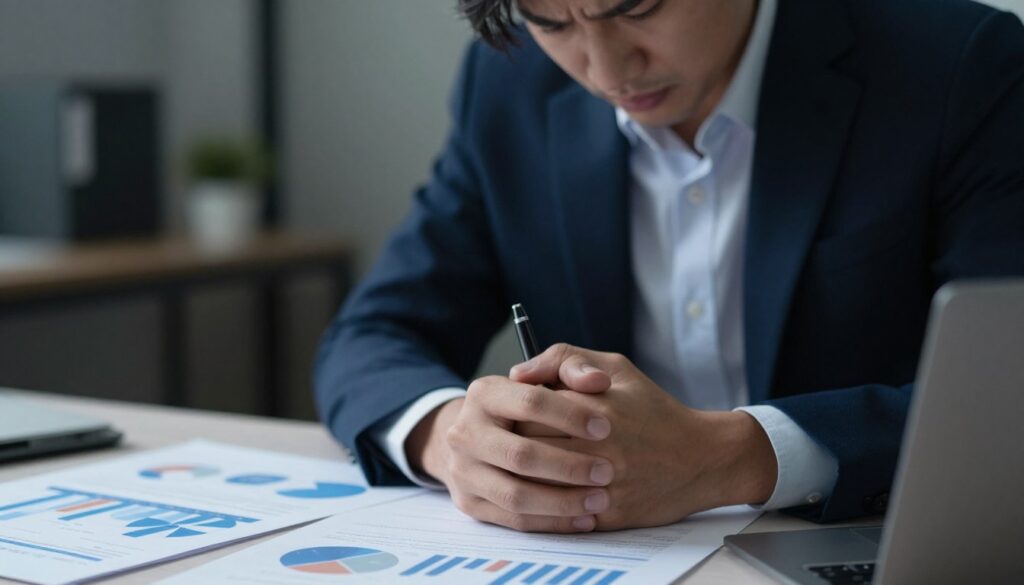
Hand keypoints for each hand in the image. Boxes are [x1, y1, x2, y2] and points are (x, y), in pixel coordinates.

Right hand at [405, 371, 618, 532]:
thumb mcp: (549, 374)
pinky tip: (583, 518)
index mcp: (484, 393)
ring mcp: (463, 470)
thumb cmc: (530, 403)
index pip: (530, 401)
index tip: (606, 427)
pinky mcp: (469, 503)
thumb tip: (597, 381)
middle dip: (569, 466)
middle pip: (521, 455)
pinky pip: (514, 520)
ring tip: (600, 500)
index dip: (571, 415)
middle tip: (607, 471)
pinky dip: (551, 522)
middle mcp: (465, 431)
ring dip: (562, 501)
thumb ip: (572, 365)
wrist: (481, 436)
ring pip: (516, 495)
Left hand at [509, 343, 777, 529]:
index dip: (514, 413)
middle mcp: (602, 447)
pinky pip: (561, 514)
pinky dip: (547, 504)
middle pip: (530, 448)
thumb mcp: (614, 367)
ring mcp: (606, 484)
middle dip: (515, 444)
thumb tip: (518, 374)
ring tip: (524, 465)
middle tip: (509, 440)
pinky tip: (546, 490)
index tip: (513, 413)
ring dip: (526, 476)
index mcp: (597, 408)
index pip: (529, 412)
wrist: (701, 457)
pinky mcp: (610, 514)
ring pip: (540, 484)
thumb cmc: (653, 409)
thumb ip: (563, 359)